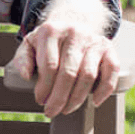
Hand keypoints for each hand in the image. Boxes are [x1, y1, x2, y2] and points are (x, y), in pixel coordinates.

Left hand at [7, 0, 118, 117]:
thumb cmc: (48, 41)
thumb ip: (22, 58)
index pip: (49, 65)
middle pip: (68, 72)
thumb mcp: (30, 44)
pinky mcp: (108, 49)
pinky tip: (95, 101)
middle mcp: (74, 33)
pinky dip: (105, 89)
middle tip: (52, 111)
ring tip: (67, 109)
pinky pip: (111, 71)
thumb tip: (25, 76)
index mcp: (51, 31)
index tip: (40, 100)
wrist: (73, 22)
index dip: (44, 86)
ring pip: (88, 75)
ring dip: (77, 97)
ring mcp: (93, 41)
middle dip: (59, 97)